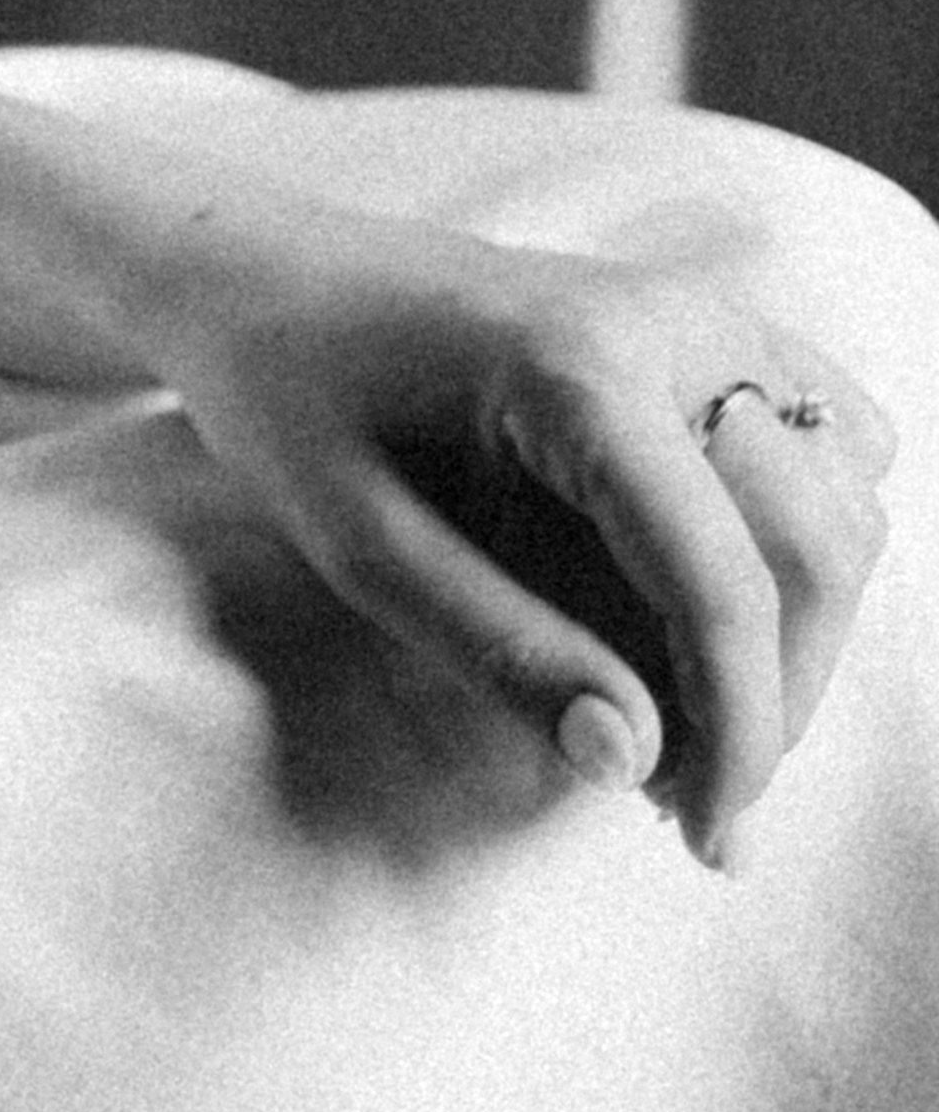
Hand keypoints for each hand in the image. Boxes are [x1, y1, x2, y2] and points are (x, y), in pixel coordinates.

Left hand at [142, 198, 897, 864]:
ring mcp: (704, 314)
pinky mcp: (713, 330)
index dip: (737, 729)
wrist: (266, 274)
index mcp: (578, 368)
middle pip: (819, 546)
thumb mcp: (357, 543)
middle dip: (774, 696)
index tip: (705, 837)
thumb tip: (631, 760)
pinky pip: (830, 454)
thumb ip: (502, 652)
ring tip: (675, 715)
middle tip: (682, 798)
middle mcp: (671, 323)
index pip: (723, 578)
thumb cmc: (292, 396)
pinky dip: (796, 555)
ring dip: (791, 634)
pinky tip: (697, 618)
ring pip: (844, 506)